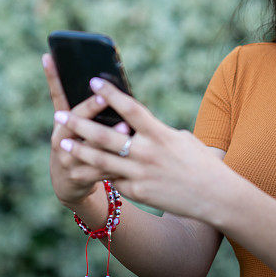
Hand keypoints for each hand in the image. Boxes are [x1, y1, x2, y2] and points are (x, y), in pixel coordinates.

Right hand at [43, 53, 130, 207]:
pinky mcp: (79, 177)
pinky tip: (131, 154)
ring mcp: (67, 159)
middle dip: (90, 108)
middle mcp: (59, 140)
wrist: (68, 184)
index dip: (54, 78)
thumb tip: (98, 78)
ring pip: (89, 146)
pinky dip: (116, 161)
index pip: (58, 97)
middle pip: (74, 121)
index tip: (56, 60)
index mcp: (59, 123)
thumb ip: (85, 107)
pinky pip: (100, 169)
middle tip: (104, 96)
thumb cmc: (78, 144)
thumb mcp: (74, 126)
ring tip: (125, 126)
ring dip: (108, 136)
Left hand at [54, 76, 231, 221]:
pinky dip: (102, 174)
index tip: (92, 81)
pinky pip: (114, 181)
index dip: (110, 93)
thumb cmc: (200, 162)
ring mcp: (141, 174)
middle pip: (106, 136)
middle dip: (80, 124)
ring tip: (64, 143)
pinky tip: (86, 169)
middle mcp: (148, 153)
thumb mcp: (181, 139)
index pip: (130, 108)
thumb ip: (155, 131)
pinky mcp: (139, 193)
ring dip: (80, 151)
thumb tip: (134, 124)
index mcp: (160, 134)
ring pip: (101, 161)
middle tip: (60, 115)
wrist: (215, 196)